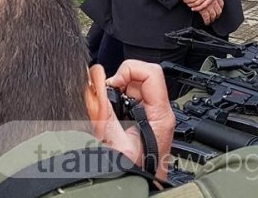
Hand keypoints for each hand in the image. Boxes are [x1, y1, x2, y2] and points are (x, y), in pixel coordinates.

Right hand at [104, 61, 175, 178]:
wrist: (141, 191)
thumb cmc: (134, 174)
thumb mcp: (113, 142)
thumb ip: (103, 109)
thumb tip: (97, 78)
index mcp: (160, 114)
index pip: (151, 72)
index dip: (128, 71)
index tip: (111, 85)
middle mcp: (159, 111)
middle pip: (138, 78)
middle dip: (116, 86)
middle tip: (103, 103)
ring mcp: (151, 115)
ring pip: (130, 89)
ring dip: (112, 97)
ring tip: (105, 117)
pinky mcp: (142, 119)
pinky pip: (125, 101)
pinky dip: (112, 105)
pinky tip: (108, 121)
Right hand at [199, 0, 223, 24]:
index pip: (221, 4)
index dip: (220, 8)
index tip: (218, 11)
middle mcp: (213, 1)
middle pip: (218, 11)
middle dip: (216, 15)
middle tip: (214, 18)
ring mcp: (208, 5)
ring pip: (213, 15)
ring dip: (212, 19)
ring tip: (210, 21)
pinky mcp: (203, 9)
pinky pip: (206, 17)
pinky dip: (206, 20)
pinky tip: (205, 22)